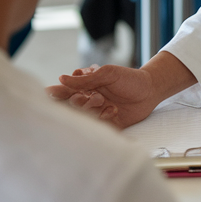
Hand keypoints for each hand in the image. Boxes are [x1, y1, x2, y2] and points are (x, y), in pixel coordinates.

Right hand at [46, 63, 163, 128]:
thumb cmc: (129, 78)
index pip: (64, 92)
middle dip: (78, 101)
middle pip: (71, 106)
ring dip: (91, 109)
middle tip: (92, 95)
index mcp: (85, 87)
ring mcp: (97, 114)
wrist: (151, 89)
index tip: (49, 93)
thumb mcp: (107, 74)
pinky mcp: (108, 125)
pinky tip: (113, 110)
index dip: (56, 94)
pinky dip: (103, 119)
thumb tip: (61, 78)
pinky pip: (98, 127)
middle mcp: (88, 101)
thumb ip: (86, 79)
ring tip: (102, 100)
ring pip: (83, 117)